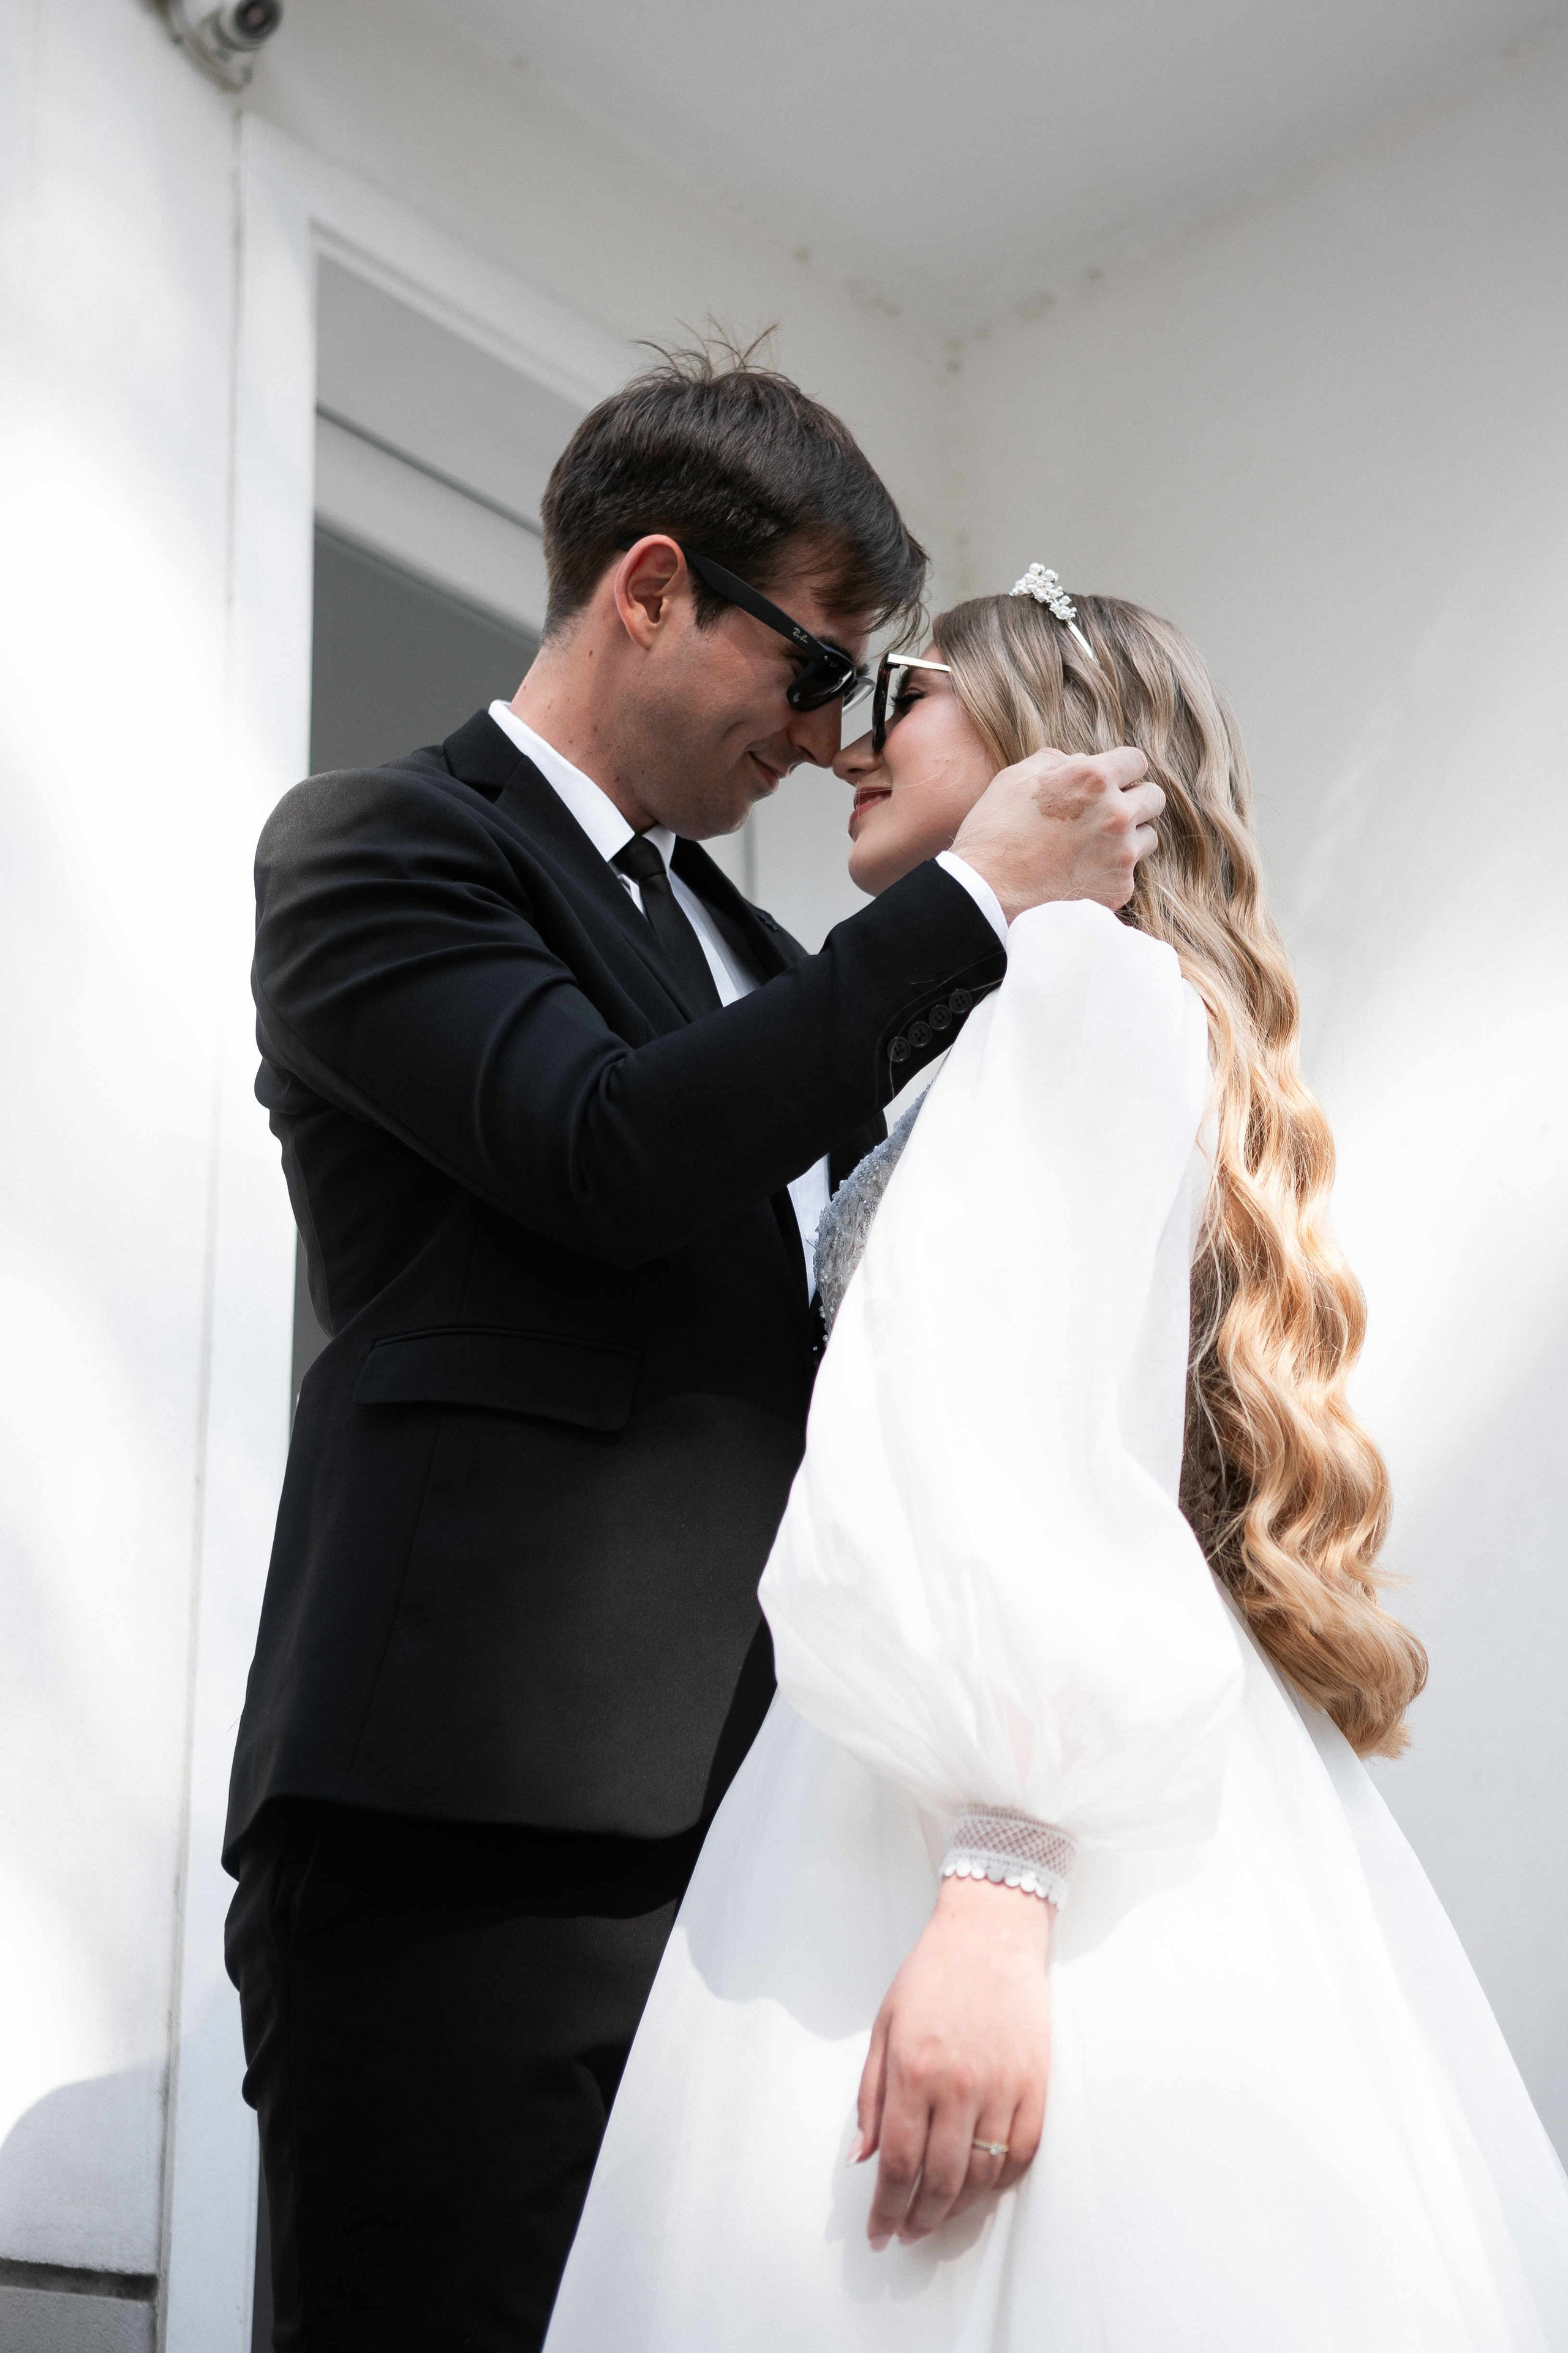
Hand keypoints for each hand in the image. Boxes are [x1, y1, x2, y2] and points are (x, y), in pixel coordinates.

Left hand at [851, 1876, 1051, 2248]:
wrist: (991, 1935)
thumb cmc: (931, 1977)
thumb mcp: (884, 2028)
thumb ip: (871, 2097)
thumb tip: (863, 2159)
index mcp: (913, 2071)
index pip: (898, 2165)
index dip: (886, 2209)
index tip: (878, 2232)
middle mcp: (959, 2086)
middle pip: (940, 2181)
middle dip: (918, 2219)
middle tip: (905, 2234)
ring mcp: (1003, 2088)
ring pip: (983, 2178)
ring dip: (957, 2210)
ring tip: (936, 2218)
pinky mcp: (1035, 2085)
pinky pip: (1021, 2155)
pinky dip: (1001, 2183)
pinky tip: (981, 2191)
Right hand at [952, 745, 1162, 921]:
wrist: (985, 895)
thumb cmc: (994, 832)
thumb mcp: (1015, 778)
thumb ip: (1056, 760)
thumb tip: (1080, 761)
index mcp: (1094, 779)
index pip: (1136, 761)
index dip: (1121, 769)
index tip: (1108, 782)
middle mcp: (1117, 814)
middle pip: (1154, 797)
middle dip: (1134, 800)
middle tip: (1106, 813)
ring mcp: (1122, 854)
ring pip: (1149, 837)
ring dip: (1129, 837)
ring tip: (1094, 846)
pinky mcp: (1119, 888)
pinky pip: (1130, 873)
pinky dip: (1112, 872)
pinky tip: (1082, 874)